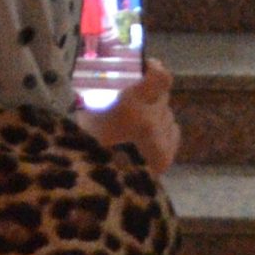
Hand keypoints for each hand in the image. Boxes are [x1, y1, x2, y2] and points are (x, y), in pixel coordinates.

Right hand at [78, 55, 179, 175]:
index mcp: (129, 106)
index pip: (159, 77)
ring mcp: (161, 141)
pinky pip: (172, 132)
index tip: (145, 67)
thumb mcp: (84, 112)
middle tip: (134, 98)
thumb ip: (99, 94)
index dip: (154, 69)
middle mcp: (150, 121)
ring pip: (167, 114)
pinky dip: (162, 131)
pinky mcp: (166, 158)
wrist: (95, 187)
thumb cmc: (82, 145)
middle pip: (163, 95)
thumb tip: (110, 78)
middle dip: (150, 94)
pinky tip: (146, 139)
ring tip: (136, 125)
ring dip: (155, 114)